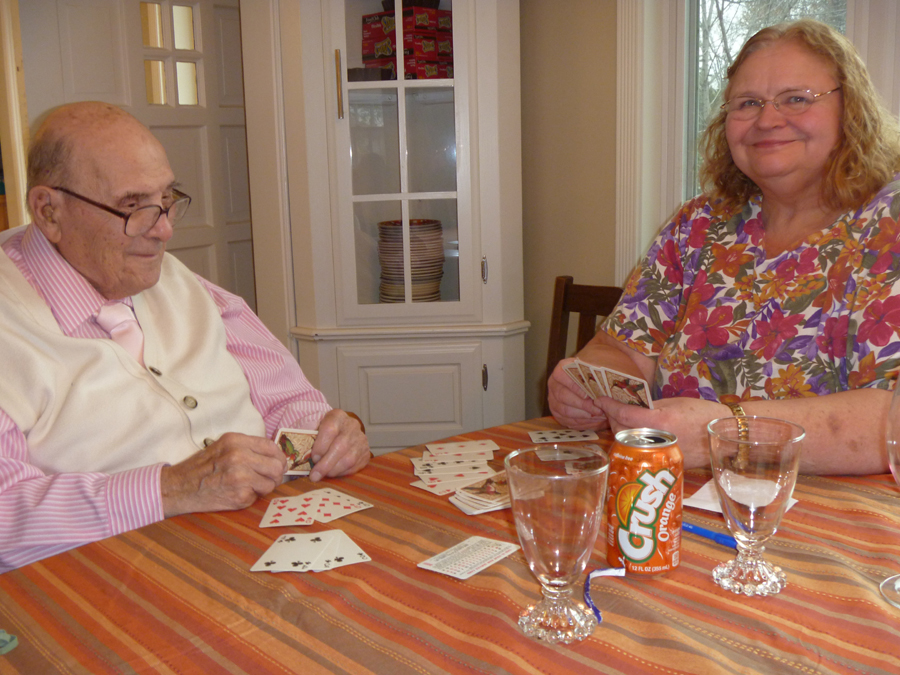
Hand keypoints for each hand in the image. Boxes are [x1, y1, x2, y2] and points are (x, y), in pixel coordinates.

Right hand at [161, 432, 286, 516]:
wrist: (178, 487)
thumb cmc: (201, 467)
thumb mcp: (223, 447)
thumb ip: (247, 448)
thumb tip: (275, 456)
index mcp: (236, 441)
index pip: (271, 447)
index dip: (278, 458)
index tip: (277, 464)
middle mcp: (239, 456)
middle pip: (276, 466)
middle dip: (275, 475)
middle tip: (267, 479)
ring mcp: (240, 476)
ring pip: (271, 483)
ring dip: (263, 487)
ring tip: (248, 486)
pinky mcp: (239, 495)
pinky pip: (258, 497)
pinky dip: (250, 497)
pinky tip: (236, 493)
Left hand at [308, 409, 370, 481]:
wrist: (343, 430)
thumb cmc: (324, 432)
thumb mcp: (316, 428)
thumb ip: (309, 439)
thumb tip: (299, 458)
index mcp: (337, 416)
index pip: (330, 429)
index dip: (321, 446)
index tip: (313, 458)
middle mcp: (352, 426)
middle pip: (340, 446)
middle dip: (326, 464)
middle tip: (315, 475)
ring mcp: (361, 439)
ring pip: (349, 459)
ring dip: (333, 470)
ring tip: (324, 475)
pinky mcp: (365, 452)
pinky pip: (355, 466)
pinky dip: (343, 473)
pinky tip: (334, 472)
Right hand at [547, 358, 608, 429]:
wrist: (590, 386)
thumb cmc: (595, 377)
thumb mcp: (597, 370)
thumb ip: (599, 373)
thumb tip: (607, 381)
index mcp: (562, 369)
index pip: (561, 375)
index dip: (573, 385)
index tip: (587, 394)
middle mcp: (554, 384)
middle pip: (563, 395)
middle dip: (582, 404)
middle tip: (598, 410)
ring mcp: (553, 399)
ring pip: (564, 410)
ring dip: (583, 415)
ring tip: (598, 416)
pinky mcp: (557, 413)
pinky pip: (567, 420)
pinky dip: (582, 422)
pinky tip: (594, 421)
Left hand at [598, 396, 729, 468]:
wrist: (726, 434)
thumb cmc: (702, 413)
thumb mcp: (674, 403)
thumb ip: (649, 406)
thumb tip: (629, 406)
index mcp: (660, 421)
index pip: (624, 414)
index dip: (609, 405)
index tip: (599, 399)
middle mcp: (657, 440)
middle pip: (621, 430)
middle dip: (612, 418)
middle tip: (610, 407)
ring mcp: (660, 454)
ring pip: (628, 442)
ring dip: (620, 431)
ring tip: (621, 419)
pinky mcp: (665, 462)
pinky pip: (641, 452)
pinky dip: (633, 442)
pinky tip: (634, 433)